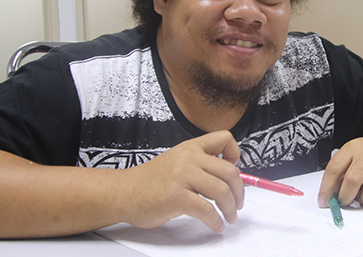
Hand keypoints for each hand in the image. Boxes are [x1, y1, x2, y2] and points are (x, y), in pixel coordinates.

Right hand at [119, 131, 243, 231]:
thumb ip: (198, 164)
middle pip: (229, 171)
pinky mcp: (176, 196)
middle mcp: (188, 158)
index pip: (223, 137)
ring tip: (229, 217)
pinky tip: (215, 225)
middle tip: (238, 203)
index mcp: (189, 147)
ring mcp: (182, 176)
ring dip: (230, 208)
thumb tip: (226, 178)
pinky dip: (215, 221)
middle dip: (239, 191)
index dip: (235, 152)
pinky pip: (207, 210)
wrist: (123, 192)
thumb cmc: (149, 181)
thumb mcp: (175, 161)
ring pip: (222, 191)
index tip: (235, 169)